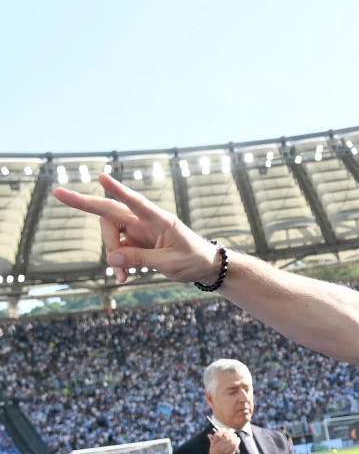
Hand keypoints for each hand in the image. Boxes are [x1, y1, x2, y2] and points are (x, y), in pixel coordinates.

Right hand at [52, 173, 220, 284]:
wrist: (204, 266)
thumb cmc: (193, 260)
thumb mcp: (169, 264)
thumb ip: (141, 260)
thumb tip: (111, 258)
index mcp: (160, 220)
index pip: (136, 203)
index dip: (118, 190)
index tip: (101, 177)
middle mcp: (146, 221)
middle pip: (110, 212)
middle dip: (85, 204)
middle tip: (58, 194)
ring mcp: (139, 230)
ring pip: (110, 232)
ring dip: (110, 253)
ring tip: (122, 276)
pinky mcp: (135, 241)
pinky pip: (117, 248)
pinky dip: (117, 262)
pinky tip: (124, 276)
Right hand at [207, 430, 239, 453]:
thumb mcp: (211, 447)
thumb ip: (212, 440)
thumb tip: (209, 435)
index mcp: (214, 443)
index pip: (218, 434)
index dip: (222, 430)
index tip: (224, 430)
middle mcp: (220, 445)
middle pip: (227, 435)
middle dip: (230, 431)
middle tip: (231, 431)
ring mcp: (226, 448)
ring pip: (232, 438)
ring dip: (234, 436)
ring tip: (234, 436)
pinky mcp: (232, 451)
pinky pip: (236, 443)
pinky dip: (237, 440)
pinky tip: (237, 440)